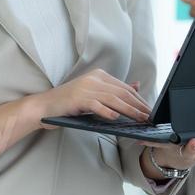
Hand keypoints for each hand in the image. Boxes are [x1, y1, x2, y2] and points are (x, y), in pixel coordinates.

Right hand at [35, 69, 149, 125]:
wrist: (44, 107)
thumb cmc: (69, 103)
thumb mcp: (94, 94)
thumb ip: (114, 90)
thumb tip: (136, 86)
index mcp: (99, 75)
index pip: (124, 88)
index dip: (139, 99)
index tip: (149, 110)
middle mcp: (93, 79)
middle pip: (121, 93)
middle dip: (138, 105)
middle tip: (149, 117)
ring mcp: (85, 88)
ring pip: (113, 99)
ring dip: (128, 110)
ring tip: (139, 119)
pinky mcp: (77, 98)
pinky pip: (96, 104)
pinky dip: (106, 111)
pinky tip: (115, 118)